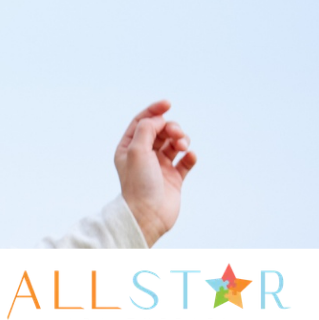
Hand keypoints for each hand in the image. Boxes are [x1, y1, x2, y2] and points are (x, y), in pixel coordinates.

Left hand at [115, 100, 196, 245]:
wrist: (148, 215)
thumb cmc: (138, 184)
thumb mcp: (136, 151)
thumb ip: (146, 129)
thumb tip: (157, 119)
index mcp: (129, 148)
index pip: (142, 123)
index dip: (154, 111)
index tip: (167, 104)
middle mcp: (144, 156)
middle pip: (161, 131)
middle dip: (171, 127)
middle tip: (176, 134)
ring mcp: (159, 167)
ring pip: (174, 144)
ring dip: (181, 140)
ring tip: (183, 147)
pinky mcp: (174, 178)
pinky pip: (185, 161)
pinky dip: (189, 156)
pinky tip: (189, 157)